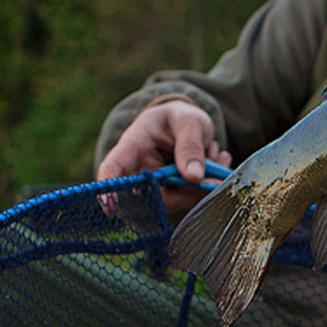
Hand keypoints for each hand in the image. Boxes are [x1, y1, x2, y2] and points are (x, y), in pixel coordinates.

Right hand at [96, 99, 231, 214]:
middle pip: (148, 195)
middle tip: (214, 171)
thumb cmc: (180, 118)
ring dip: (200, 186)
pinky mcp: (171, 194)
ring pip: (172, 201)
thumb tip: (194, 178)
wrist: (186, 123)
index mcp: (133, 145)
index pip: (112, 169)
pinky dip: (207, 186)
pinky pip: (187, 200)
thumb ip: (190, 146)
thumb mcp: (189, 121)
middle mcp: (139, 170)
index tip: (111, 209)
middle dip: (183, 190)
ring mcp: (155, 186)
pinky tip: (217, 161)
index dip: (109, 191)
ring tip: (218, 156)